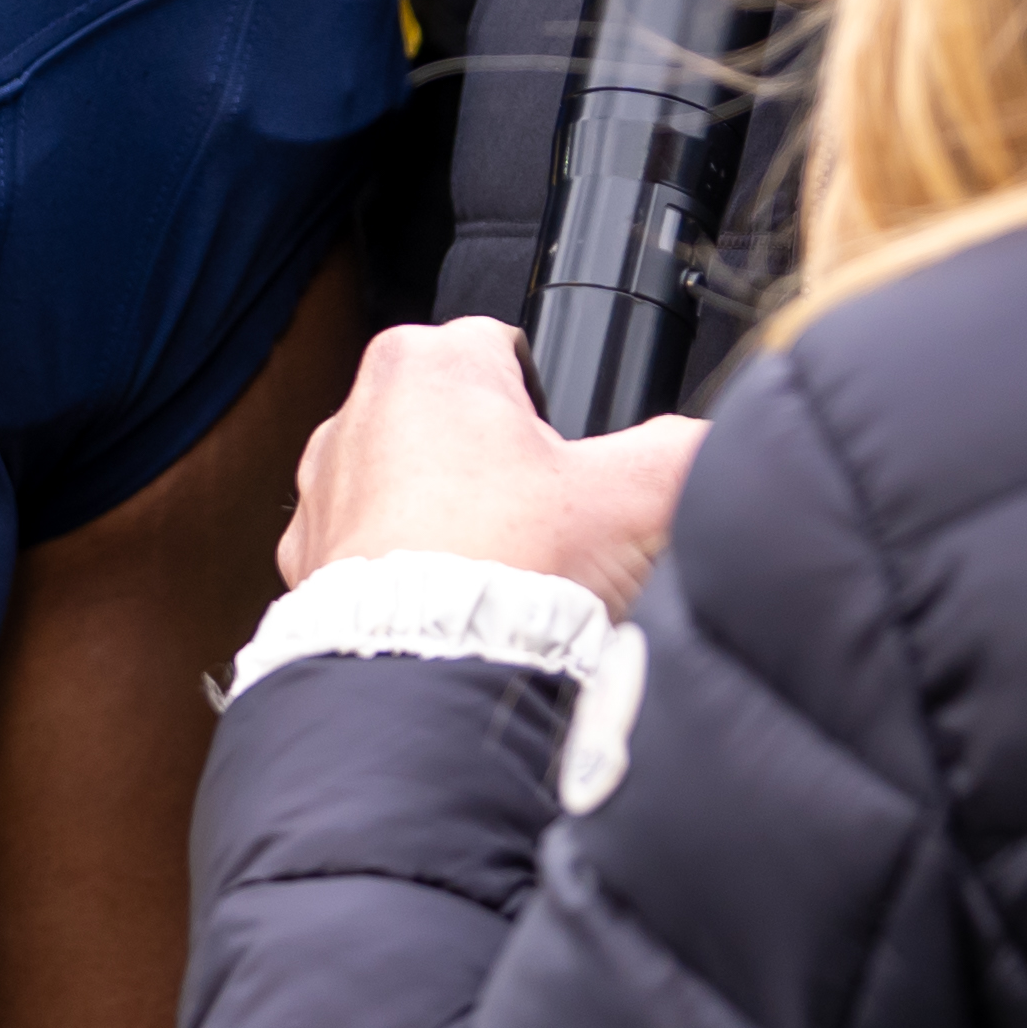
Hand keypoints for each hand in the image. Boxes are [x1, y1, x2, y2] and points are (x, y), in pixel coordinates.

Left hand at [278, 321, 705, 614]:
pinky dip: (407, 578)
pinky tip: (450, 611)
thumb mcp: (635, 497)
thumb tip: (720, 446)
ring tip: (500, 577)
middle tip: (545, 527)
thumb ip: (687, 451)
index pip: (508, 350)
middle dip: (501, 468)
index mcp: (428, 362)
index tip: (574, 460)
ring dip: (451, 523)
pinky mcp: (306, 560)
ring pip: (411, 489)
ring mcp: (325, 489)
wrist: (424, 678)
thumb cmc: (512, 571)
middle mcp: (358, 410)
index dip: (557, 405)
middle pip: (457, 422)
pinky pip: (372, 554)